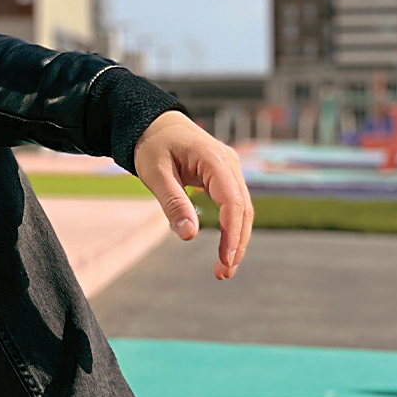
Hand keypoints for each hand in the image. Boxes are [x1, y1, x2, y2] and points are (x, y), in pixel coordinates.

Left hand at [132, 110, 252, 279]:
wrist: (156, 124)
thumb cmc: (152, 145)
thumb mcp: (154, 174)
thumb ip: (172, 202)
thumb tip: (189, 236)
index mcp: (213, 158)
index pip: (232, 201)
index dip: (231, 233)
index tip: (225, 260)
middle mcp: (229, 163)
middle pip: (243, 208)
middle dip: (237, 243)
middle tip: (223, 273)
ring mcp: (231, 168)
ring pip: (243, 208)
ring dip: (236, 238)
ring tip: (224, 268)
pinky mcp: (226, 175)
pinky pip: (235, 204)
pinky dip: (232, 227)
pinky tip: (225, 248)